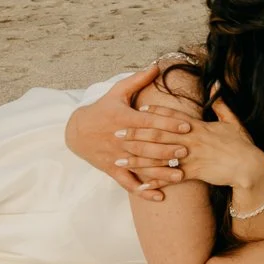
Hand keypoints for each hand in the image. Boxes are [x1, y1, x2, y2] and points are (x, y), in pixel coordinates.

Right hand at [63, 65, 191, 201]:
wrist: (76, 131)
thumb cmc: (102, 109)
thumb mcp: (117, 92)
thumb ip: (137, 80)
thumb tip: (156, 65)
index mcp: (124, 119)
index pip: (149, 122)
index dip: (168, 123)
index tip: (187, 125)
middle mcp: (121, 140)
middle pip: (146, 146)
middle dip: (167, 149)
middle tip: (187, 151)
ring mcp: (116, 157)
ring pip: (140, 166)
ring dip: (160, 172)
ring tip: (180, 176)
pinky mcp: (112, 170)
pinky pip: (128, 183)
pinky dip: (142, 192)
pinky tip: (159, 197)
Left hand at [118, 99, 263, 190]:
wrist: (251, 166)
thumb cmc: (242, 145)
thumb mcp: (233, 121)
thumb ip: (221, 104)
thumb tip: (216, 85)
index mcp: (199, 126)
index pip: (173, 117)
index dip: (154, 112)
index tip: (137, 109)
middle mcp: (191, 140)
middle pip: (159, 135)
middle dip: (136, 134)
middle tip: (116, 133)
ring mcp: (192, 156)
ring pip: (159, 157)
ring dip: (138, 159)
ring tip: (119, 160)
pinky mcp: (195, 173)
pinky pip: (170, 178)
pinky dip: (155, 183)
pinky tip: (140, 185)